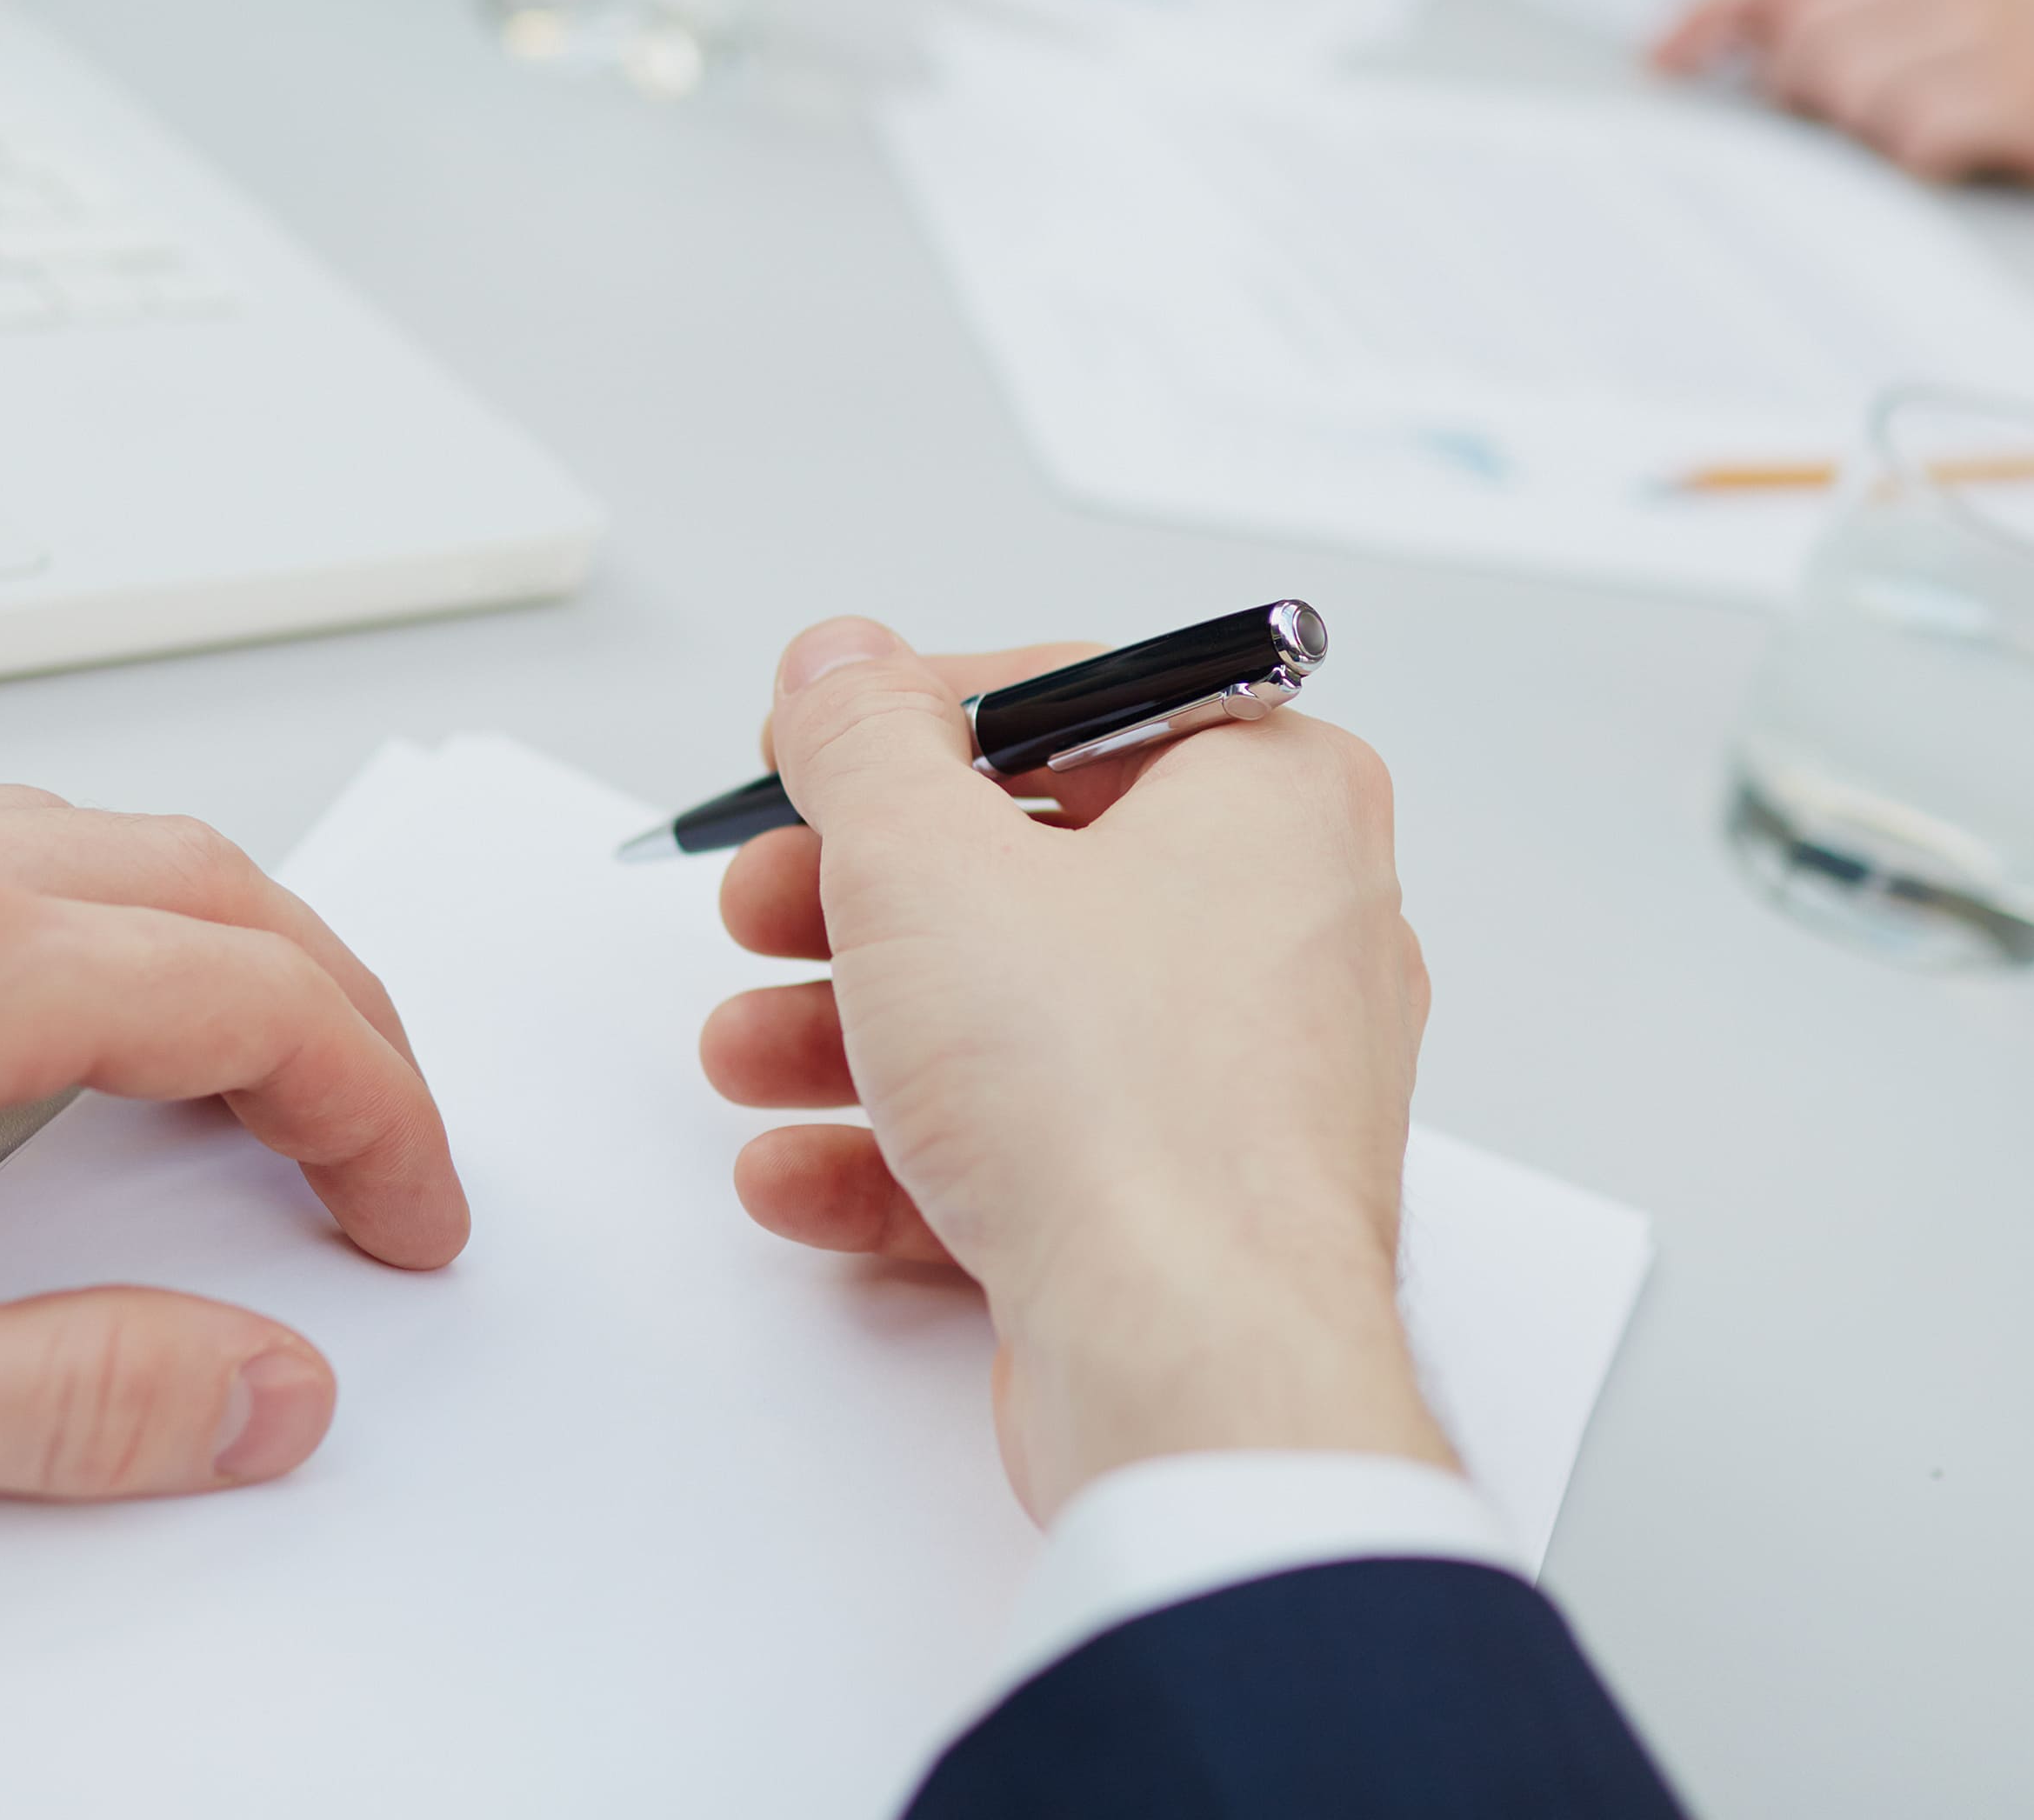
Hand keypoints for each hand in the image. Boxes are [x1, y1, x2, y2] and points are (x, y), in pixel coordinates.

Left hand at [0, 787, 466, 1515]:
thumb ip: (62, 1400)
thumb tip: (255, 1393)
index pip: (261, 1004)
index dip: (377, 1118)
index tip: (409, 1219)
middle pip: (210, 889)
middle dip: (334, 1015)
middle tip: (376, 1148)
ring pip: (96, 849)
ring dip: (217, 952)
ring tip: (245, 1077)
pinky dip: (92, 924)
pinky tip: (38, 1015)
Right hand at [698, 618, 1448, 1520]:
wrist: (1197, 1366)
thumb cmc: (1122, 1106)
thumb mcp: (927, 862)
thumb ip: (864, 742)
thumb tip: (843, 666)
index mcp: (1274, 798)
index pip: (1078, 706)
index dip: (913, 724)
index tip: (810, 755)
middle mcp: (1289, 928)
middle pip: (1035, 869)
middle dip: (860, 900)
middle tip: (764, 906)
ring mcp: (1247, 1081)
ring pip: (1023, 1020)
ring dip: (857, 1032)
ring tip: (744, 1052)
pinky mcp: (1198, 1207)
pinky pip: (1042, 1147)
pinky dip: (914, 1151)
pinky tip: (800, 1171)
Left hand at [1654, 0, 2033, 207]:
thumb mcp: (1942, 2)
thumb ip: (1845, 5)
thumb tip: (1722, 46)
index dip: (1709, 9)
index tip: (1666, 61)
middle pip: (1799, 34)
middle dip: (1802, 92)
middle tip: (1858, 118)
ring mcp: (1989, 20)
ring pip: (1845, 88)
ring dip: (1865, 128)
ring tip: (1925, 126)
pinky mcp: (2021, 89)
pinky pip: (1910, 136)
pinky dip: (1920, 157)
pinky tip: (1963, 149)